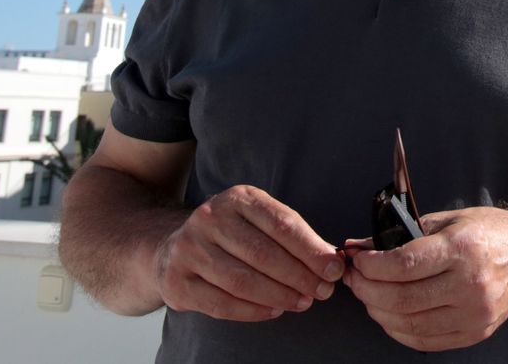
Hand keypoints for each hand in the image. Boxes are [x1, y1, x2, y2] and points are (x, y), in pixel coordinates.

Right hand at [154, 184, 344, 320]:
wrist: (173, 247)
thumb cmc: (232, 235)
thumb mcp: (260, 221)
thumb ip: (294, 236)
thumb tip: (332, 260)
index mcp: (238, 198)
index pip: (282, 224)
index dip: (312, 249)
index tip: (334, 269)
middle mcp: (209, 218)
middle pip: (264, 254)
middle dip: (300, 276)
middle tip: (323, 291)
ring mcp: (189, 250)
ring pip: (243, 281)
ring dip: (280, 295)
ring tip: (304, 302)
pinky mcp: (176, 282)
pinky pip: (221, 303)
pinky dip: (253, 311)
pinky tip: (275, 311)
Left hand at [344, 206, 507, 351]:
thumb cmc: (490, 232)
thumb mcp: (450, 220)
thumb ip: (404, 234)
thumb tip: (359, 247)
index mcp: (463, 248)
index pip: (404, 264)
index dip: (372, 266)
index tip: (358, 261)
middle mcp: (470, 283)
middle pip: (402, 297)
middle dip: (367, 289)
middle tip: (354, 279)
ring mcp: (474, 312)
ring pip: (409, 323)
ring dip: (378, 311)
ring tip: (368, 296)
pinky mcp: (475, 332)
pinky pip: (424, 340)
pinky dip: (398, 330)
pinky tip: (389, 314)